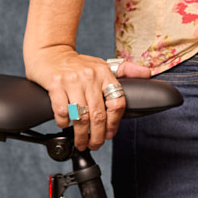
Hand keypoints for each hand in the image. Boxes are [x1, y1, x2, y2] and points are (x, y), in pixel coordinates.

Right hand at [22, 45, 150, 152]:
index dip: (115, 123)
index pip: (117, 103)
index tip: (110, 134)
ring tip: (81, 143)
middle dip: (98, 136)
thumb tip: (147, 73)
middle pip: (98, 115)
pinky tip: (66, 126)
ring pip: (81, 117)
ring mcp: (72, 81)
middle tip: (95, 145)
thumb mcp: (102, 64)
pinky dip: (64, 123)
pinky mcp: (55, 84)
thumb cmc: (77, 63)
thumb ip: (126, 71)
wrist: (50, 52)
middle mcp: (89, 77)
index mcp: (104, 73)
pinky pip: (62, 111)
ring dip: (81, 135)